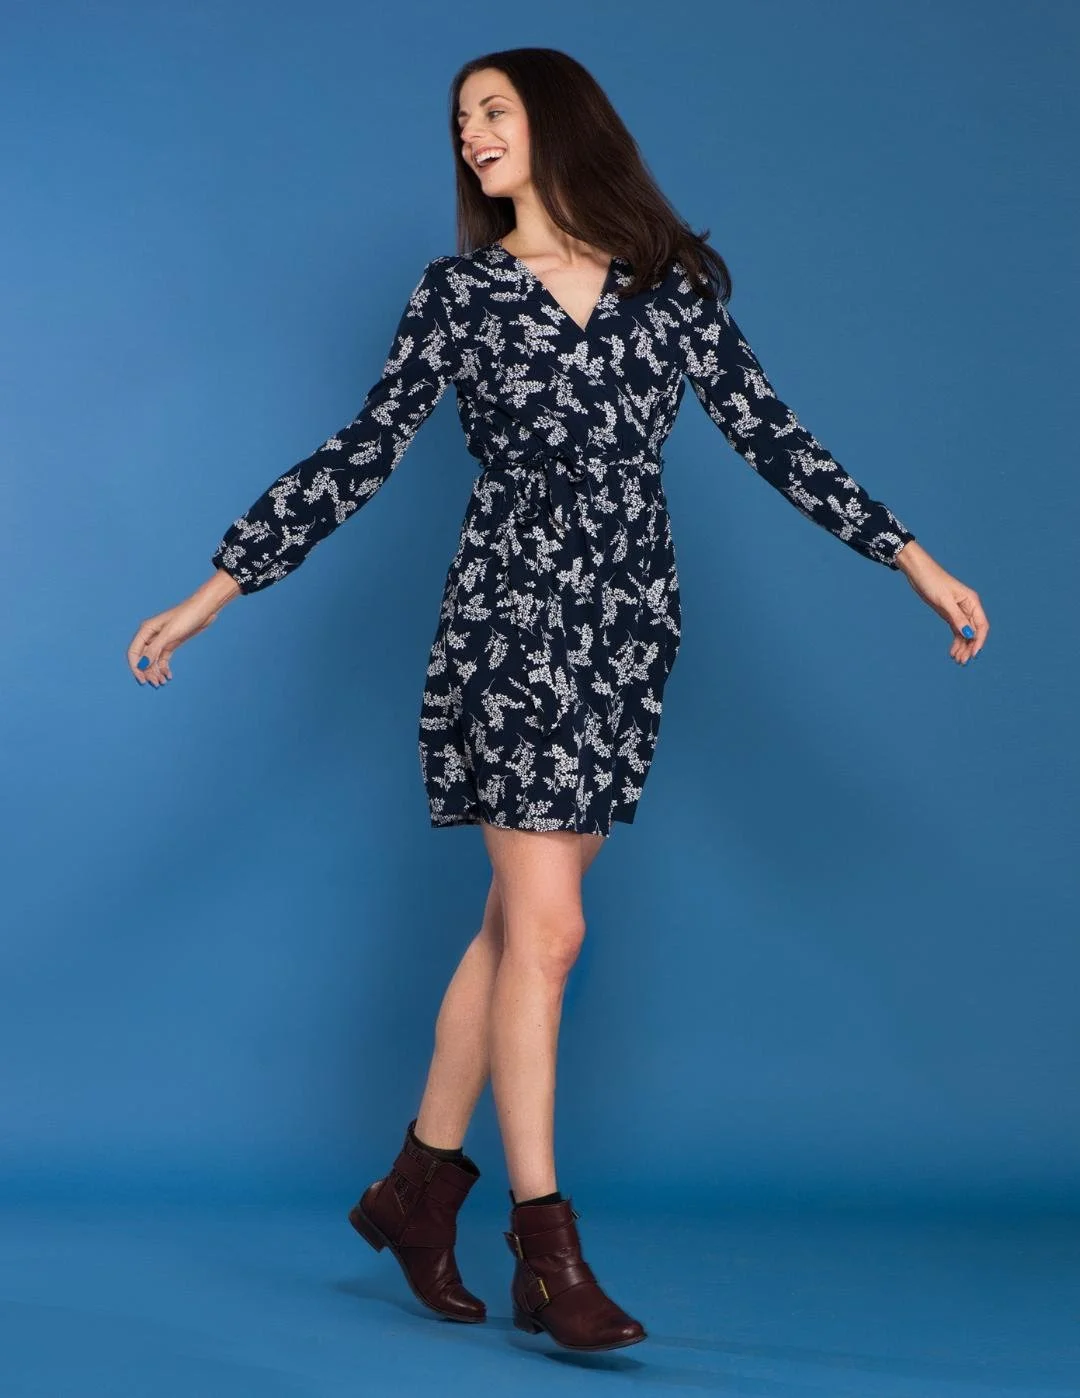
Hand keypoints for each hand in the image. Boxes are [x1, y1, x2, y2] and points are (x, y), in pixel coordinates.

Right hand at [127, 570, 240, 685]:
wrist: (204, 610)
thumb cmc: (186, 616)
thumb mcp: (170, 634)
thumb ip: (155, 649)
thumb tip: (142, 665)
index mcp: (146, 630)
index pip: (133, 652)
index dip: (135, 667)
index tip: (142, 680)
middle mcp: (151, 636)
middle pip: (143, 658)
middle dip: (147, 672)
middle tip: (156, 683)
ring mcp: (161, 640)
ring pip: (153, 660)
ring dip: (155, 672)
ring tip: (162, 682)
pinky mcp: (171, 643)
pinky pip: (163, 659)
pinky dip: (164, 668)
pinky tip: (168, 676)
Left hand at [894, 540, 987, 665]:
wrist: (918, 573)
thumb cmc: (932, 581)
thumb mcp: (944, 601)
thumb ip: (957, 618)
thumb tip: (969, 634)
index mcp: (972, 602)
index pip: (981, 626)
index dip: (979, 641)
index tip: (974, 654)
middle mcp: (969, 607)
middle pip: (973, 632)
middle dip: (969, 647)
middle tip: (962, 662)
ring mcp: (959, 611)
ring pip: (965, 633)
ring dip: (963, 647)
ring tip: (957, 660)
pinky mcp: (949, 614)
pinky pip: (957, 630)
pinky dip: (956, 641)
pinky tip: (953, 652)